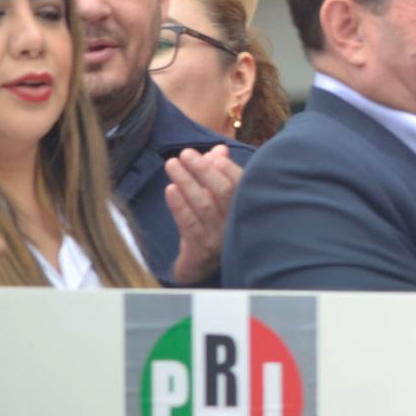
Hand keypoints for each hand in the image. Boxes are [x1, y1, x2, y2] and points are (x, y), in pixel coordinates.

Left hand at [166, 145, 241, 284]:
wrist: (202, 266)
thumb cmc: (214, 224)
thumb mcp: (219, 198)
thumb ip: (220, 173)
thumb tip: (218, 149)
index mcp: (245, 209)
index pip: (241, 185)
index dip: (228, 169)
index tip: (213, 155)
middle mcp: (236, 223)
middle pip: (223, 192)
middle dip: (203, 170)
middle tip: (185, 153)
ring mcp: (218, 237)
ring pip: (204, 205)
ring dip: (187, 182)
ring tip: (172, 164)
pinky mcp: (199, 249)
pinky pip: (188, 224)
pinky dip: (179, 205)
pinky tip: (170, 189)